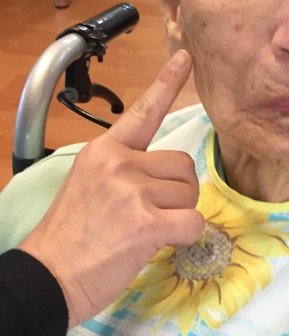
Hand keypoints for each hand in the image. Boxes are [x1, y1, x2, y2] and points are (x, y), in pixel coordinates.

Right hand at [19, 49, 203, 327]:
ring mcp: (134, 191)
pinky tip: (162, 243)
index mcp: (105, 150)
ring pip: (190, 194)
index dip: (167, 83)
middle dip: (177, 191)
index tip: (186, 57)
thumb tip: (159, 177)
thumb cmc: (68, 237)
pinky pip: (193, 222)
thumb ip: (122, 170)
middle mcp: (120, 163)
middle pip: (182, 165)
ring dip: (179, 214)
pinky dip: (187, 237)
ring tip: (147, 230)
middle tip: (152, 213)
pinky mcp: (147, 223)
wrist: (47, 277)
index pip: (143, 112)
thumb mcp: (88, 185)